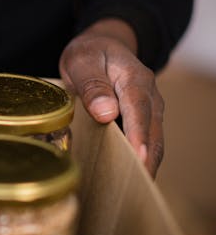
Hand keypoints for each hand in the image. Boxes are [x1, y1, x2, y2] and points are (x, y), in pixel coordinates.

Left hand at [59, 18, 163, 176]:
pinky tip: (125, 176)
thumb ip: (92, 85)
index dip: (138, 136)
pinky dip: (138, 159)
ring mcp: (149, 109)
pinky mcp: (143, 120)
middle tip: (132, 186)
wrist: (101, 47)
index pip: (139, 110)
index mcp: (135, 79)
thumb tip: (106, 112)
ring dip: (143, 163)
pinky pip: (145, 142)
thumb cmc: (90, 53)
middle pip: (152, 132)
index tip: (137, 158)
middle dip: (145, 159)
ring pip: (152, 141)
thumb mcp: (82, 61)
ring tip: (129, 188)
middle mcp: (149, 96)